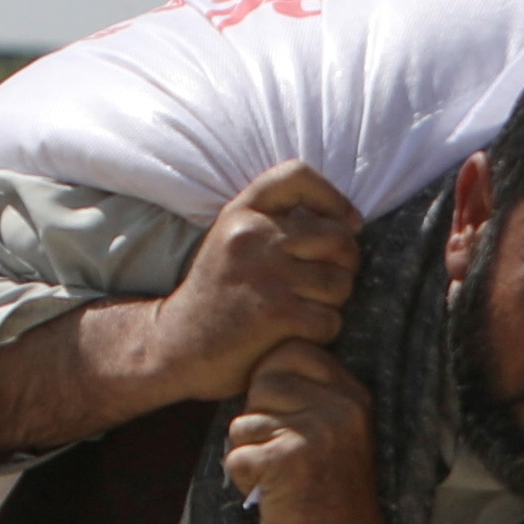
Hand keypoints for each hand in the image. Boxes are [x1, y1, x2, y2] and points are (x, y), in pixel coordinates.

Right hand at [154, 166, 366, 400]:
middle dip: (345, 264)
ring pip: (340, 282)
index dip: (333, 198)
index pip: (297, 176)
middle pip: (337, 237)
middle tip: (327, 283)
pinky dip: (322, 333)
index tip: (348, 224)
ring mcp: (265, 274)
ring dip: (333, 303)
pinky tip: (298, 334)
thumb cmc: (217, 296)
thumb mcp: (233, 242)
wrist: (175, 347)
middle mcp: (251, 235)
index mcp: (240, 213)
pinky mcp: (275, 313)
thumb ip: (275, 223)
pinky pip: (330, 319)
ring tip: (306, 309)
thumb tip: (347, 222)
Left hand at [226, 340, 386, 523]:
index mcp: (352, 395)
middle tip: (284, 457)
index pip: (291, 351)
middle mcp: (339, 407)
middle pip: (261, 383)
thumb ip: (310, 397)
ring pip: (243, 423)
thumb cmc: (331, 497)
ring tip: (281, 480)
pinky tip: (273, 496)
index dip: (272, 382)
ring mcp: (315, 433)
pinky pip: (235, 457)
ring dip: (250, 455)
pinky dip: (243, 482)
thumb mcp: (336, 434)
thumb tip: (258, 368)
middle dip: (258, 421)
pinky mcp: (288, 461)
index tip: (287, 421)